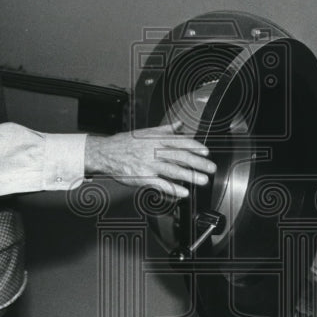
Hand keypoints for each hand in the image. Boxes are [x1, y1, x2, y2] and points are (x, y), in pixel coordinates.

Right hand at [84, 123, 216, 198]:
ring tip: (202, 181)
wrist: (105, 153)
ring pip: (173, 170)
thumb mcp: (145, 132)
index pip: (181, 142)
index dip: (196, 147)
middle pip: (180, 156)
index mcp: (156, 139)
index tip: (207, 152)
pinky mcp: (142, 177)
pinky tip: (183, 192)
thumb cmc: (125, 143)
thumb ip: (165, 129)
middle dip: (198, 163)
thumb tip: (180, 124)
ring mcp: (148, 164)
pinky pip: (160, 184)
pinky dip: (172, 188)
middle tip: (211, 169)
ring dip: (190, 176)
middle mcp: (154, 150)